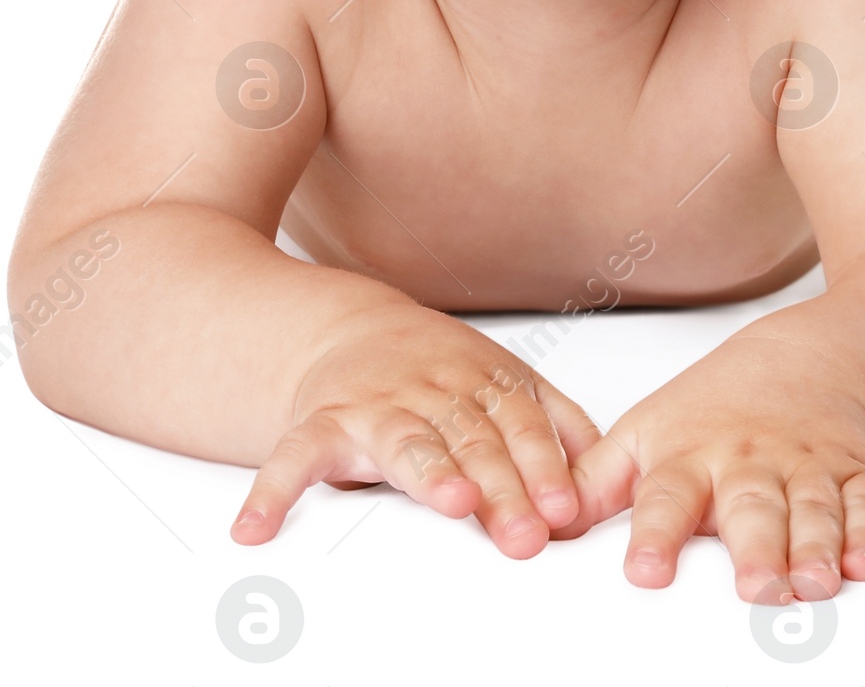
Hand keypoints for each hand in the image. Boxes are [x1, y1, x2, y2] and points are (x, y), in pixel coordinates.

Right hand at [230, 303, 602, 556]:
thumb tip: (605, 478)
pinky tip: (259, 529)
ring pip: (405, 440)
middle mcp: (430, 389)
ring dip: (427, 472)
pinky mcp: (320, 423)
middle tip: (524, 533)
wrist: (346, 330)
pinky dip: (275, 491)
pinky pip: (295, 456)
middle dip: (501, 486)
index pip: (519, 425)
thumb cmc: (435, 372)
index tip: (562, 508)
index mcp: (480, 381)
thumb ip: (554, 426)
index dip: (542, 465)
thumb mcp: (502, 383)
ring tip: (449, 501)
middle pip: (472, 440)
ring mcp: (374, 405)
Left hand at [550, 334, 864, 601]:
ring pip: (812, 510)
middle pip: (751, 508)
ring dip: (814, 547)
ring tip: (813, 582)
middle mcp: (749, 463)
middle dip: (755, 549)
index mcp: (690, 456)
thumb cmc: (717, 409)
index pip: (667, 498)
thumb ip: (595, 483)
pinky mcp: (856, 473)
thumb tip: (540, 523)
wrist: (809, 359)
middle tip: (754, 587)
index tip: (645, 571)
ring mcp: (806, 467)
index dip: (655, 535)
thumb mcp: (646, 433)